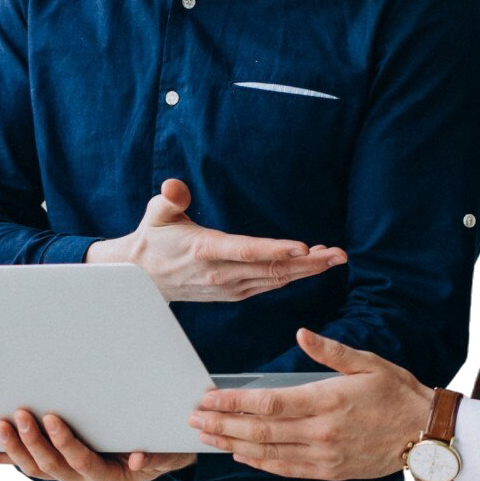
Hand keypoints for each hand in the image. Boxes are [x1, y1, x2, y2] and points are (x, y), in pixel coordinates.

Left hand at [0, 409, 195, 480]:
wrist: (155, 456)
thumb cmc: (160, 448)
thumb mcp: (166, 451)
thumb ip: (156, 455)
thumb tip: (135, 458)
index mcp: (106, 478)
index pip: (82, 462)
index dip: (65, 444)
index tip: (53, 419)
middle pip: (51, 466)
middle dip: (33, 441)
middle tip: (21, 414)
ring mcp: (63, 476)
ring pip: (33, 467)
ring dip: (11, 449)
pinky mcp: (50, 467)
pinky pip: (20, 466)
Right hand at [86, 178, 344, 302]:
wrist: (141, 278)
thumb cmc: (153, 239)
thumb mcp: (156, 214)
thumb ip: (169, 199)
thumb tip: (174, 187)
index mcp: (205, 250)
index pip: (246, 251)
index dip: (277, 250)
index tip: (305, 247)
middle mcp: (221, 273)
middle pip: (271, 269)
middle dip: (309, 263)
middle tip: (338, 254)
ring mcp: (229, 286)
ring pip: (275, 279)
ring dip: (306, 270)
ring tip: (334, 257)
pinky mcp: (234, 293)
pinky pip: (269, 284)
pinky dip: (292, 275)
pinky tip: (310, 264)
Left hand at [188, 329, 432, 480]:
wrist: (427, 435)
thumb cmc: (399, 394)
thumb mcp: (369, 363)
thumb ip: (331, 351)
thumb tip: (301, 333)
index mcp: (327, 401)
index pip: (268, 403)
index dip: (233, 403)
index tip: (209, 399)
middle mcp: (321, 432)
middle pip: (260, 431)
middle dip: (222, 425)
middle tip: (195, 419)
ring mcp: (324, 456)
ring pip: (267, 453)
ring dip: (232, 444)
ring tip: (207, 437)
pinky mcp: (329, 471)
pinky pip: (286, 469)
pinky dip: (259, 463)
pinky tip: (240, 455)